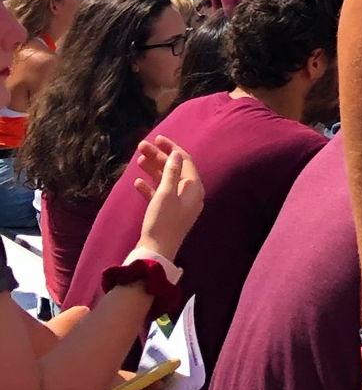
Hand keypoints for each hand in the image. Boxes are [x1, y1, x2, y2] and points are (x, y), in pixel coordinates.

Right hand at [133, 137, 203, 258]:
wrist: (156, 251)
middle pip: (175, 170)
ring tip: (138, 159)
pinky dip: (150, 187)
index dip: (172, 148)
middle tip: (141, 146)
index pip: (186, 161)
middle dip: (159, 157)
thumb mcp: (167, 193)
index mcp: (195, 189)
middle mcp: (190, 195)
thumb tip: (176, 155)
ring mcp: (179, 205)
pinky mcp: (167, 213)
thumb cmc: (163, 221)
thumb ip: (172, 172)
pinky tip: (137, 182)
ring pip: (166, 181)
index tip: (158, 138)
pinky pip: (159, 195)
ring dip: (153, 170)